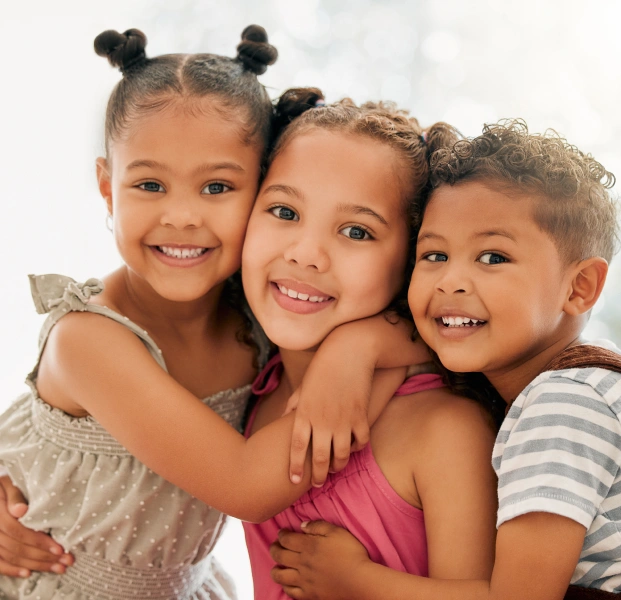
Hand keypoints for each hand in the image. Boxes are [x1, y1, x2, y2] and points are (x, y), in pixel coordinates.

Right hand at [0, 475, 72, 576]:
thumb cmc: (7, 485)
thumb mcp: (11, 484)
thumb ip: (15, 496)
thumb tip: (21, 510)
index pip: (18, 531)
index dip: (38, 541)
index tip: (59, 549)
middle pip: (17, 547)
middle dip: (43, 557)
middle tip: (65, 562)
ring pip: (10, 557)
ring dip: (34, 565)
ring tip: (57, 568)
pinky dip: (12, 570)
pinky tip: (28, 573)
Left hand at [270, 521, 369, 599]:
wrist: (359, 580)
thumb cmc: (351, 553)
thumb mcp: (336, 531)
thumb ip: (317, 526)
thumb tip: (302, 525)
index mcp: (308, 546)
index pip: (286, 539)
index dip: (281, 534)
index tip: (281, 532)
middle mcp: (302, 563)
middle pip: (279, 555)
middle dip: (274, 548)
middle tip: (274, 545)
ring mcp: (304, 580)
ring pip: (280, 575)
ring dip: (274, 569)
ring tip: (276, 565)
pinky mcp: (309, 594)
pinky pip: (290, 592)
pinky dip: (285, 586)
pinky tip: (287, 582)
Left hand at [286, 357, 371, 487]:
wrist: (349, 352)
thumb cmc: (323, 367)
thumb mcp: (304, 386)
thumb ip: (293, 404)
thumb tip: (284, 417)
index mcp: (305, 413)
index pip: (297, 447)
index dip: (295, 467)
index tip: (294, 480)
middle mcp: (323, 420)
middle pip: (320, 458)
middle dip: (318, 476)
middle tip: (317, 484)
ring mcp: (343, 420)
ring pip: (341, 456)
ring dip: (338, 467)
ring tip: (335, 469)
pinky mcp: (361, 416)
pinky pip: (360, 442)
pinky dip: (356, 449)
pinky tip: (352, 448)